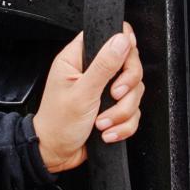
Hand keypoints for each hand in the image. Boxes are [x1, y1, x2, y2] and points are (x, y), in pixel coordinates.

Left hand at [32, 24, 144, 173]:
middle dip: (127, 86)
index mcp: (78, 58)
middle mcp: (92, 70)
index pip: (109, 35)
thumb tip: (121, 39)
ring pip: (134, 90)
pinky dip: (124, 124)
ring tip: (102, 123)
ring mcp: (104, 89)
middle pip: (130, 64)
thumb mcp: (81, 93)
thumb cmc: (57, 124)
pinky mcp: (112, 107)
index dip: (123, 44)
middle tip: (113, 96)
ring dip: (122, 111)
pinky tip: (107, 131)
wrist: (55, 154)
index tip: (124, 64)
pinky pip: (133, 111)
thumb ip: (103, 65)